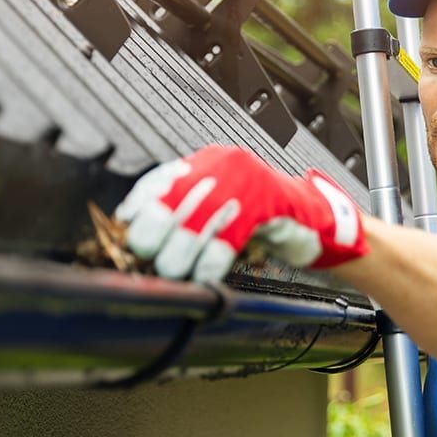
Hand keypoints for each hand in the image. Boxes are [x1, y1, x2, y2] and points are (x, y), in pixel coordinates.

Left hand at [113, 145, 367, 282]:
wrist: (312, 217)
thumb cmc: (259, 216)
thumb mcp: (217, 204)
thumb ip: (184, 209)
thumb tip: (135, 227)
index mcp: (207, 161)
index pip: (158, 180)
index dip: (138, 208)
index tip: (125, 231)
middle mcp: (222, 164)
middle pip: (171, 202)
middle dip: (154, 238)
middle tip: (149, 260)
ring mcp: (244, 182)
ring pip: (195, 225)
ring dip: (179, 256)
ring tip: (173, 272)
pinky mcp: (265, 205)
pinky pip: (225, 240)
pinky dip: (209, 263)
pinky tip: (204, 276)